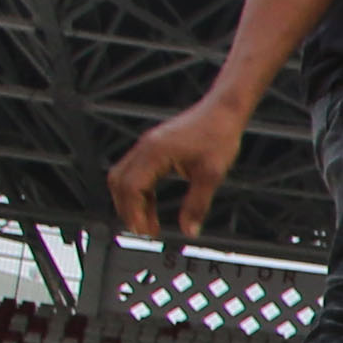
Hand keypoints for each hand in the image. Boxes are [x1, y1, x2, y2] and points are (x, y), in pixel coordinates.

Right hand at [108, 100, 247, 240]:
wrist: (223, 111)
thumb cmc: (218, 134)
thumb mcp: (211, 175)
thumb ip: (197, 205)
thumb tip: (189, 230)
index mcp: (154, 152)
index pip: (130, 187)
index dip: (134, 212)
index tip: (144, 232)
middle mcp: (145, 147)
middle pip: (119, 183)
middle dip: (128, 209)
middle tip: (143, 231)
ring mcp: (147, 145)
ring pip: (124, 177)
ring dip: (132, 201)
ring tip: (147, 222)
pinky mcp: (153, 146)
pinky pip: (135, 171)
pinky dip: (140, 191)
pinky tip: (151, 205)